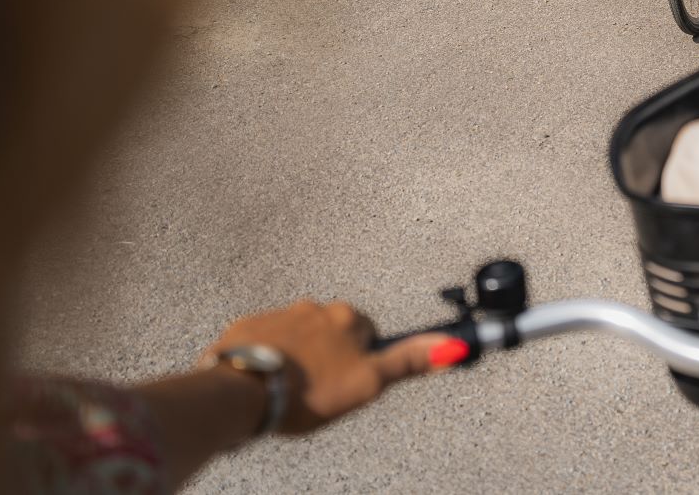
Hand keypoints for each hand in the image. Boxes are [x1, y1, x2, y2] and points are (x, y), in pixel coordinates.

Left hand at [207, 300, 456, 435]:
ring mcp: (278, 315)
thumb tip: (452, 345)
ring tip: (289, 389)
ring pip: (296, 335)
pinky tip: (264, 381)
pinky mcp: (246, 327)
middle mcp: (314, 307)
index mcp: (347, 318)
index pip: (367, 333)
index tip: (347, 382)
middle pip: (330, 331)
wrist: (245, 392)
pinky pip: (262, 339)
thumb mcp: (369, 383)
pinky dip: (266, 356)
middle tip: (319, 390)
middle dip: (328, 354)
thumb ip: (409, 361)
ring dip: (297, 355)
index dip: (361, 360)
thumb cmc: (310, 390)